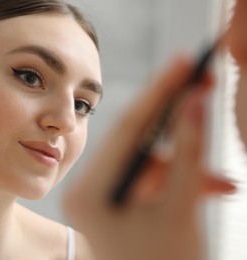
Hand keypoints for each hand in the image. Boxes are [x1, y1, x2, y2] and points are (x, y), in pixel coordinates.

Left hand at [64, 55, 235, 259]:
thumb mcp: (181, 208)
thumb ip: (188, 153)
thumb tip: (194, 103)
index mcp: (90, 196)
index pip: (126, 131)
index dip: (158, 94)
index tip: (183, 63)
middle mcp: (87, 192)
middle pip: (133, 141)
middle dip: (174, 120)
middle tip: (201, 86)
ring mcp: (100, 196)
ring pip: (146, 160)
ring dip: (183, 164)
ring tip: (216, 181)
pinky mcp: (115, 200)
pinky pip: (147, 177)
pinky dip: (176, 178)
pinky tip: (207, 187)